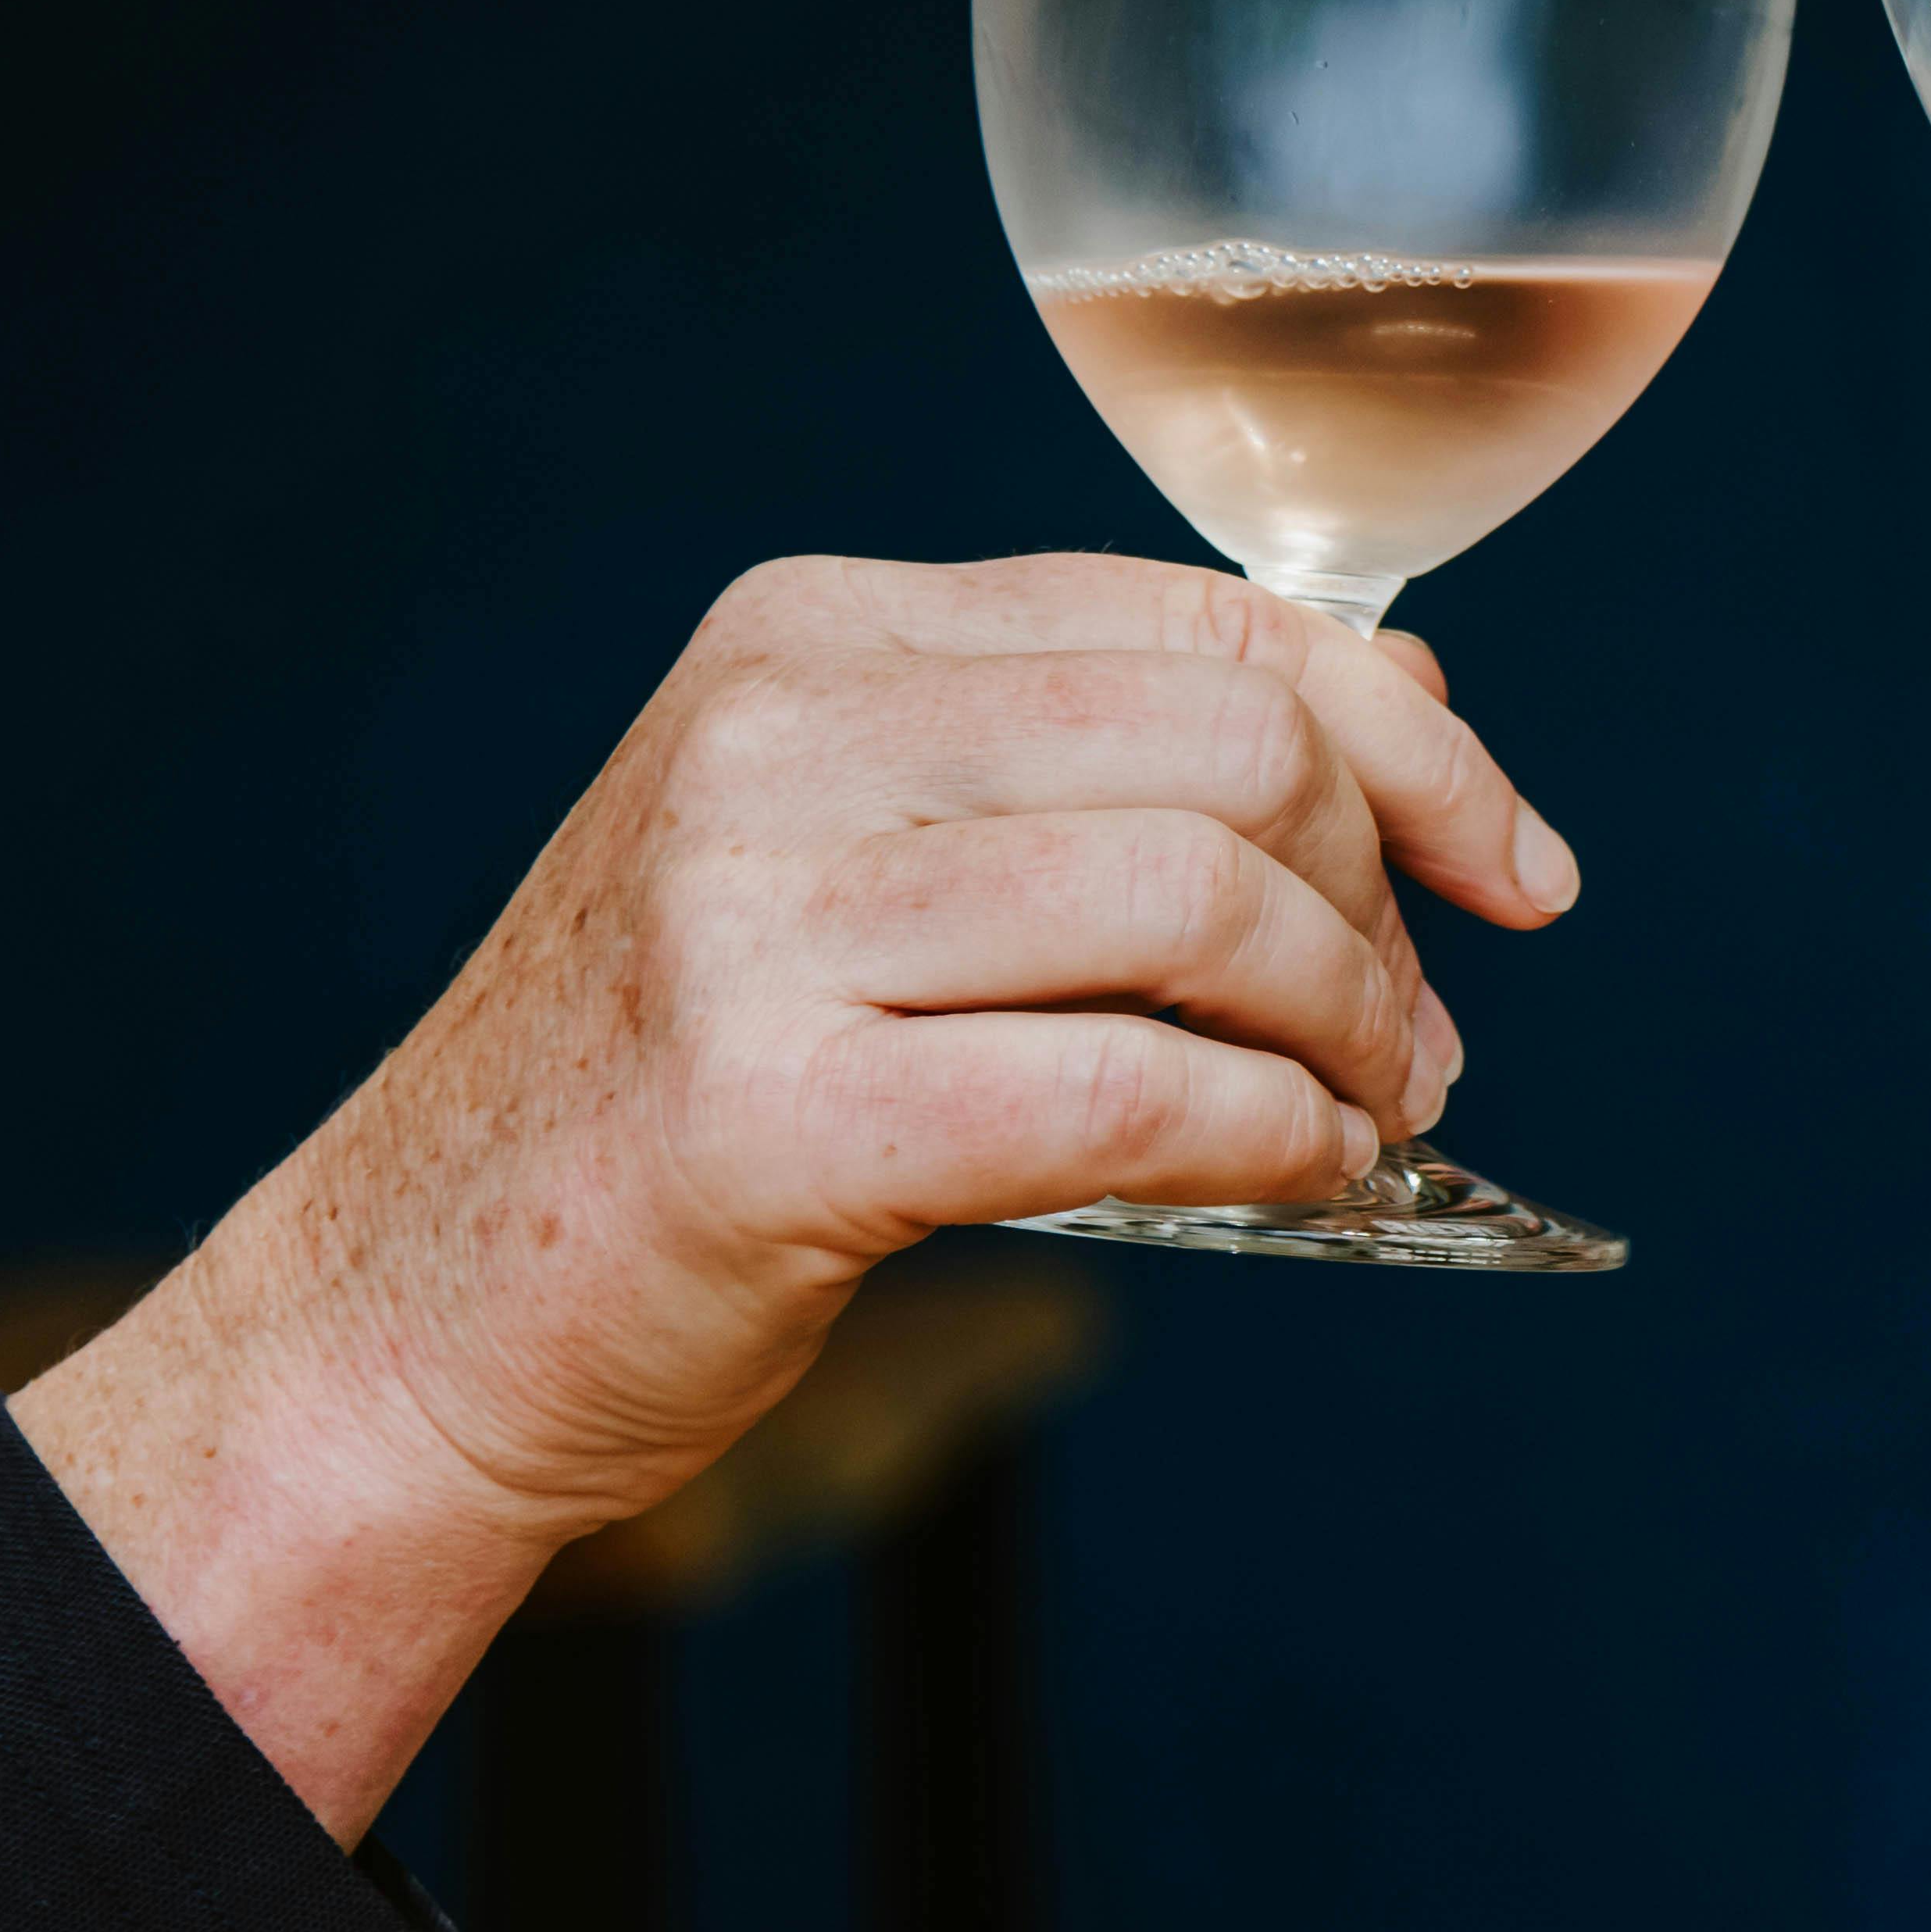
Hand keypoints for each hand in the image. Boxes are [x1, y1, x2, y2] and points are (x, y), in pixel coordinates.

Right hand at [16, 552, 1576, 1837]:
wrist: (416, 1308)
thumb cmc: (688, 1090)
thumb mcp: (853, 861)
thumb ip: (1081, 777)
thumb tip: (1410, 725)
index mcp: (810, 636)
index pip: (1201, 623)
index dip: (1412, 738)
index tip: (1514, 860)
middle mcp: (775, 737)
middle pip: (1234, 752)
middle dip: (1386, 899)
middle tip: (1415, 1035)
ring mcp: (754, 920)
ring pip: (1203, 906)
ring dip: (1346, 1027)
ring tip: (1367, 1108)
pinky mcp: (768, 1116)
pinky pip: (1130, 1090)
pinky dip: (1270, 1135)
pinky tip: (1298, 1170)